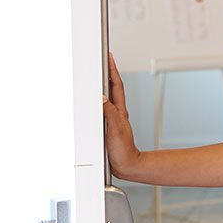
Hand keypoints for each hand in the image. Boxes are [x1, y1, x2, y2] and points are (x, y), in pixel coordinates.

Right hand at [102, 52, 140, 178]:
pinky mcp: (108, 126)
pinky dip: (99, 99)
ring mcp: (113, 119)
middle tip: (103, 59)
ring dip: (104, 84)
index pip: (116, 86)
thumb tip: (102, 97)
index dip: (112, 70)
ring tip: (99, 72)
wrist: (127, 165)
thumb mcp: (115, 130)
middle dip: (108, 72)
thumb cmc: (124, 150)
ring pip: (108, 97)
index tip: (109, 57)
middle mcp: (117, 113)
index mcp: (120, 111)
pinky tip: (95, 100)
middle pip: (112, 87)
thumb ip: (109, 113)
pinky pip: (103, 108)